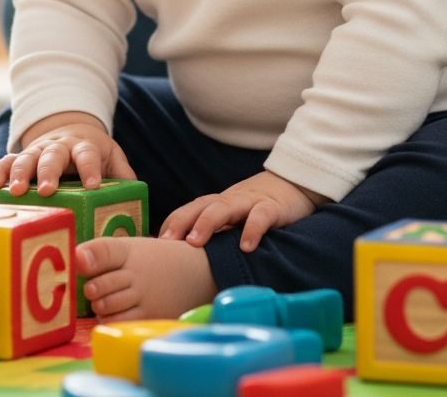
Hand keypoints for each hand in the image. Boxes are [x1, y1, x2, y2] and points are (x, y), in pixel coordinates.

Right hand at [0, 111, 134, 195]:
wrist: (71, 129)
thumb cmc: (94, 152)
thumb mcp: (112, 157)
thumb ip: (123, 174)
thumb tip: (135, 199)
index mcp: (85, 146)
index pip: (88, 154)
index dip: (90, 168)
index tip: (93, 185)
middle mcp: (60, 145)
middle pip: (54, 155)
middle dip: (49, 171)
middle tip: (47, 190)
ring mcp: (39, 150)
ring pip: (27, 157)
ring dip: (20, 173)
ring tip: (16, 191)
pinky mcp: (22, 157)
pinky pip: (7, 161)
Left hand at [159, 171, 324, 252]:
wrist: (294, 184)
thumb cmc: (256, 208)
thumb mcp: (232, 218)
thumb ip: (212, 233)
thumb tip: (181, 263)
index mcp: (216, 204)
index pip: (188, 211)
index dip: (171, 225)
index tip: (152, 245)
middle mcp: (228, 201)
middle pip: (200, 207)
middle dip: (181, 222)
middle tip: (166, 242)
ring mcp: (250, 202)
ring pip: (224, 208)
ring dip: (207, 223)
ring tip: (195, 242)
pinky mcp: (272, 208)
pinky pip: (260, 217)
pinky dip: (252, 230)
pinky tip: (246, 247)